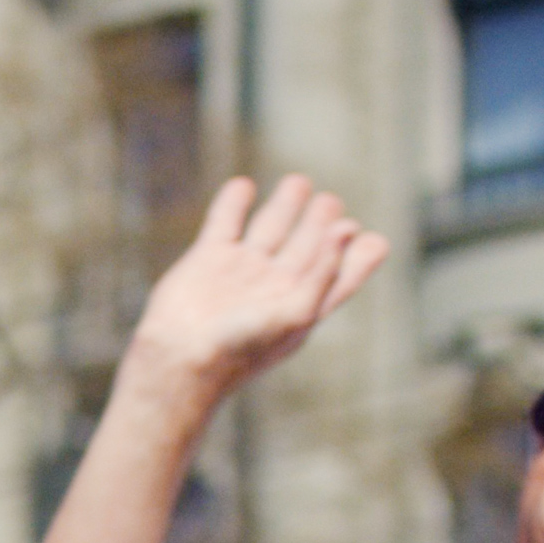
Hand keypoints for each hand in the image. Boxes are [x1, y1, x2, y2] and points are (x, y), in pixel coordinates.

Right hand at [125, 175, 390, 406]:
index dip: (356, 254)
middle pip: (306, 243)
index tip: (365, 236)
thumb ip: (325, 270)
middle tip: (329, 202)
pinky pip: (224, 222)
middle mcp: (275, 283)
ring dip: (284, 204)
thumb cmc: (241, 347)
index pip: (340, 272)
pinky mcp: (207, 259)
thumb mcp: (296, 314)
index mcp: (303, 300)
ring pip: (270, 227)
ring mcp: (241, 269)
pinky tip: (243, 187)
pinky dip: (233, 203)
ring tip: (298, 182)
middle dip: (320, 221)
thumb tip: (348, 228)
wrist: (178, 359)